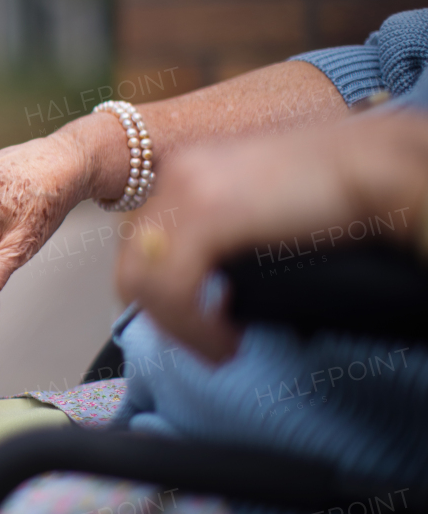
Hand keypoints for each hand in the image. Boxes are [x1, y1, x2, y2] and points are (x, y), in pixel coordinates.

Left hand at [116, 111, 427, 361]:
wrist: (380, 164)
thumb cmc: (340, 193)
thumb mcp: (261, 209)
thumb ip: (226, 237)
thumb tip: (216, 290)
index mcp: (186, 167)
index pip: (142, 238)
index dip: (161, 288)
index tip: (195, 322)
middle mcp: (176, 172)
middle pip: (134, 259)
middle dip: (164, 312)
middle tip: (206, 342)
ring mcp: (186, 189)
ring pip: (143, 279)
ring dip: (179, 327)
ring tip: (220, 349)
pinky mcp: (207, 214)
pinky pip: (173, 288)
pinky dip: (194, 328)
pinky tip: (226, 343)